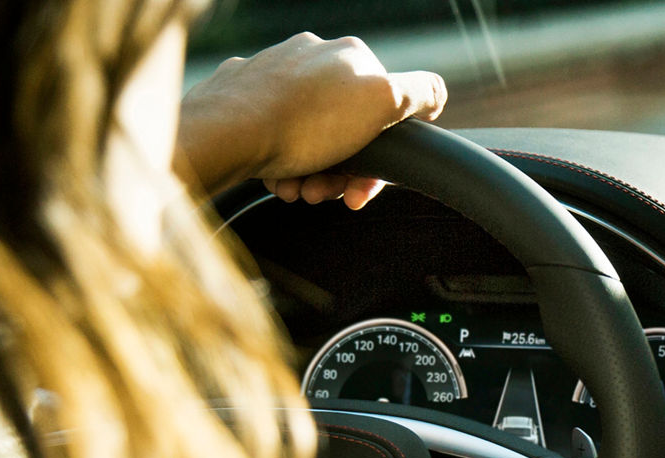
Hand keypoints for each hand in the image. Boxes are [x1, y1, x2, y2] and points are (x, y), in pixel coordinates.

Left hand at [177, 32, 446, 207]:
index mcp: (350, 56)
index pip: (383, 112)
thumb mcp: (381, 102)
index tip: (360, 191)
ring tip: (297, 188)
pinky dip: (280, 165)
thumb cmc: (303, 122)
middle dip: (339, 172)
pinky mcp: (241, 96)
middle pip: (344, 132)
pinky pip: (273, 139)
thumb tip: (436, 94)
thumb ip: (419, 93)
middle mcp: (311, 57)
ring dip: (310, 175)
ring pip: (309, 140)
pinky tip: (276, 178)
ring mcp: (274, 74)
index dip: (378, 160)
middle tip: (324, 194)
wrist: (228, 132)